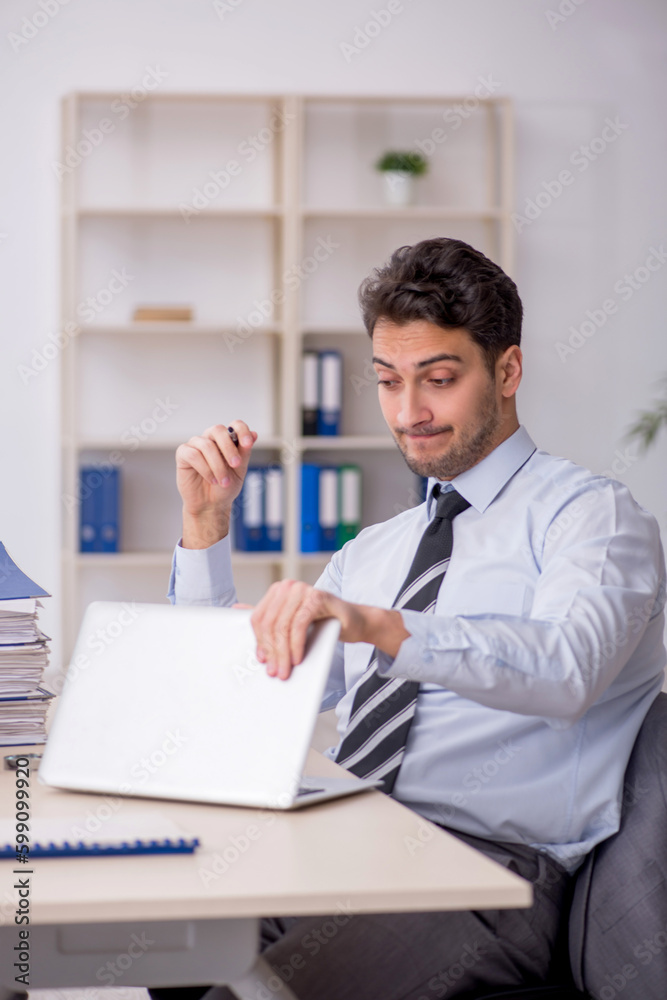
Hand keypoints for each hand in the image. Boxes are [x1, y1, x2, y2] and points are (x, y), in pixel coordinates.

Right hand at [175, 421, 257, 547]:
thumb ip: (244, 452)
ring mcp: (196, 445)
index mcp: (226, 440)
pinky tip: (212, 479)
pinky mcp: (183, 454)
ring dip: (218, 465)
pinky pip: (193, 455)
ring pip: (206, 445)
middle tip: (236, 465)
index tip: (248, 443)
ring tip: (223, 481)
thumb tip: (254, 434)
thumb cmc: (225, 487)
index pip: (234, 425)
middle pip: (218, 430)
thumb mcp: (240, 471)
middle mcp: (210, 439)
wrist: (211, 505)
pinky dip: (205, 468)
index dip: (242, 430)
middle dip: (229, 448)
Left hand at [248, 580, 408, 679]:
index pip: (258, 618)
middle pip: (269, 623)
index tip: (263, 661)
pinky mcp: (317, 597)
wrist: (355, 622)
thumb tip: (236, 609)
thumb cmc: (323, 623)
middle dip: (271, 652)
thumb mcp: (291, 623)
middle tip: (275, 671)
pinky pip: (299, 624)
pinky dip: (296, 644)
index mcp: (278, 591)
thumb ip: (269, 618)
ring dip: (283, 652)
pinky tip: (298, 658)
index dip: (258, 642)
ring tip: (286, 669)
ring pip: (283, 626)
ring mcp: (303, 589)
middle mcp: (288, 586)